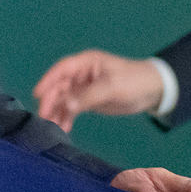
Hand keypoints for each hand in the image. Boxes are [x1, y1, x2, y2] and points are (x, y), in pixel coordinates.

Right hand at [33, 50, 164, 129]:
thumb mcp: (111, 87)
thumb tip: (66, 105)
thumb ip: (88, 96)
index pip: (62, 69)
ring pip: (64, 99)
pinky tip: (64, 128)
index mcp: (87, 63)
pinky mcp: (89, 101)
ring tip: (52, 127)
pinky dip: (67, 117)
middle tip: (44, 117)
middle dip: (51, 101)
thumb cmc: (133, 81)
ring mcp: (84, 88)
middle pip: (60, 86)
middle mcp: (82, 75)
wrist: (152, 91)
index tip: (38, 94)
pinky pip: (73, 109)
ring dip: (57, 112)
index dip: (48, 80)